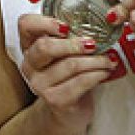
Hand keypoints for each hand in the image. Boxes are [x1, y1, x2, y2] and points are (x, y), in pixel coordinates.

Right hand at [15, 12, 114, 128]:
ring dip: (95, 60)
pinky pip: (80, 82)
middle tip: (94, 43)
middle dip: (74, 44)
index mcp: (29, 47)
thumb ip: (70, 38)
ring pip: (69, 65)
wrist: (67, 112)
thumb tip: (96, 24)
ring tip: (109, 59)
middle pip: (45, 46)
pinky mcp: (55, 100)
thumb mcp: (63, 54)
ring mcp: (40, 84)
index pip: (25, 25)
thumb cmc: (68, 77)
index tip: (66, 26)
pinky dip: (97, 74)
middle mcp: (30, 65)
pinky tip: (106, 71)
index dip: (44, 22)